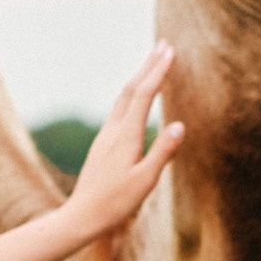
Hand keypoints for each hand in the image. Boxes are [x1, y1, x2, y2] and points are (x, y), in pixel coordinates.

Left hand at [59, 43, 182, 238]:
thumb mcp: (144, 181)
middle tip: (163, 45)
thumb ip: (162, 152)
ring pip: (123, 98)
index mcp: (126, 136)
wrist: (81, 216)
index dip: (157, 71)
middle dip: (148, 66)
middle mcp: (113, 130)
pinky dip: (131, 94)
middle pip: (131, 89)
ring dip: (139, 78)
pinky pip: (119, 110)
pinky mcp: (102, 144)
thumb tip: (179, 125)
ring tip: (152, 63)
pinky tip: (135, 97)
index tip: (169, 51)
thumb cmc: (115, 203)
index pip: (143, 95)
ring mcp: (105, 136)